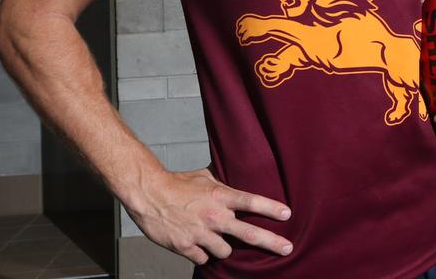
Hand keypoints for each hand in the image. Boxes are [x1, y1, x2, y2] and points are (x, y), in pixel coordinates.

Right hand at [127, 168, 291, 264]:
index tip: (288, 215)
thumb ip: (222, 184)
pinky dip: (202, 254)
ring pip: (225, 251)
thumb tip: (236, 178)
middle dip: (271, 242)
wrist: (148, 193)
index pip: (252, 202)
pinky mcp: (186, 246)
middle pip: (249, 233)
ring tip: (213, 239)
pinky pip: (203, 258)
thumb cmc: (176, 183)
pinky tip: (196, 245)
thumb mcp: (204, 177)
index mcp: (220, 196)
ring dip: (223, 248)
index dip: (271, 209)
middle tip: (287, 248)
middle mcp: (214, 216)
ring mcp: (200, 233)